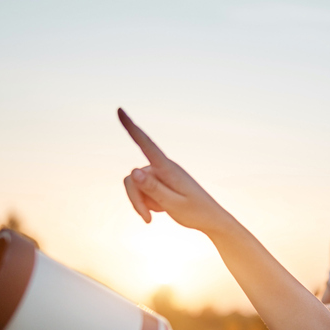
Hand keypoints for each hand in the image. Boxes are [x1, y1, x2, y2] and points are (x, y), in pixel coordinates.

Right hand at [119, 109, 226, 232]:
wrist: (209, 219)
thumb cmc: (196, 212)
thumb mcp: (174, 204)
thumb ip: (153, 188)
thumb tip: (134, 171)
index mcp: (168, 169)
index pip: (146, 144)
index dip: (131, 127)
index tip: (119, 110)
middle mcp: (162, 168)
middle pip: (133, 178)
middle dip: (135, 199)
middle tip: (146, 219)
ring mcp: (159, 175)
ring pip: (134, 185)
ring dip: (139, 203)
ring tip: (152, 218)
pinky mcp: (158, 183)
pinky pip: (140, 191)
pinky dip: (144, 203)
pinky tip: (157, 212)